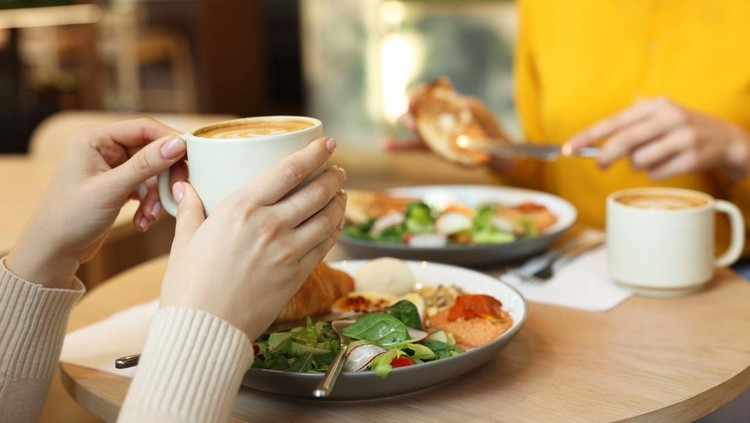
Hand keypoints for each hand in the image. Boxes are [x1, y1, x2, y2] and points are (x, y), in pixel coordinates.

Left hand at [6, 118, 186, 288]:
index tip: (191, 158)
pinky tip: (143, 221)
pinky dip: (150, 203)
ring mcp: (112, 167)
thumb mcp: (111, 190)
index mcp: (95, 139)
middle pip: (152, 151)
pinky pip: (146, 187)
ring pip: (152, 172)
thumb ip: (146, 165)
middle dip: (164, 176)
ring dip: (156, 195)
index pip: (144, 128)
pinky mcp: (118, 185)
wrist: (54, 251)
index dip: (170, 141)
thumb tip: (178, 143)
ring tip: (149, 216)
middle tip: (175, 194)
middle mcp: (104, 148)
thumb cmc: (70, 217)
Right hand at [160, 137, 346, 340]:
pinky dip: (335, 230)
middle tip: (337, 170)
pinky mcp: (297, 275)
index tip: (327, 143)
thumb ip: (191, 209)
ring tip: (340, 193)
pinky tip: (335, 224)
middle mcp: (270, 225)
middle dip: (332, 176)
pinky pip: (326, 245)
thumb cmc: (188, 286)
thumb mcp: (184, 240)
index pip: (289, 170)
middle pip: (316, 191)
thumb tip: (185, 187)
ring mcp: (288, 251)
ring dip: (339, 201)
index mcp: (241, 208)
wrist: (205, 330)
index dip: (314, 153)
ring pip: (328, 217)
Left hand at [565, 97, 749, 180]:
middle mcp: (670, 117)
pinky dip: (654, 174)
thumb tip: (593, 142)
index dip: (589, 135)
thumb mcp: (659, 117)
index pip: (614, 121)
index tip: (570, 147)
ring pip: (640, 160)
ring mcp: (683, 137)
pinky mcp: (693, 157)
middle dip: (606, 155)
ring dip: (637, 166)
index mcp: (656, 105)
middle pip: (625, 141)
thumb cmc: (682, 129)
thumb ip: (629, 126)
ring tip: (650, 159)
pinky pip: (657, 173)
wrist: (727, 139)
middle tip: (600, 165)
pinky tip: (666, 166)